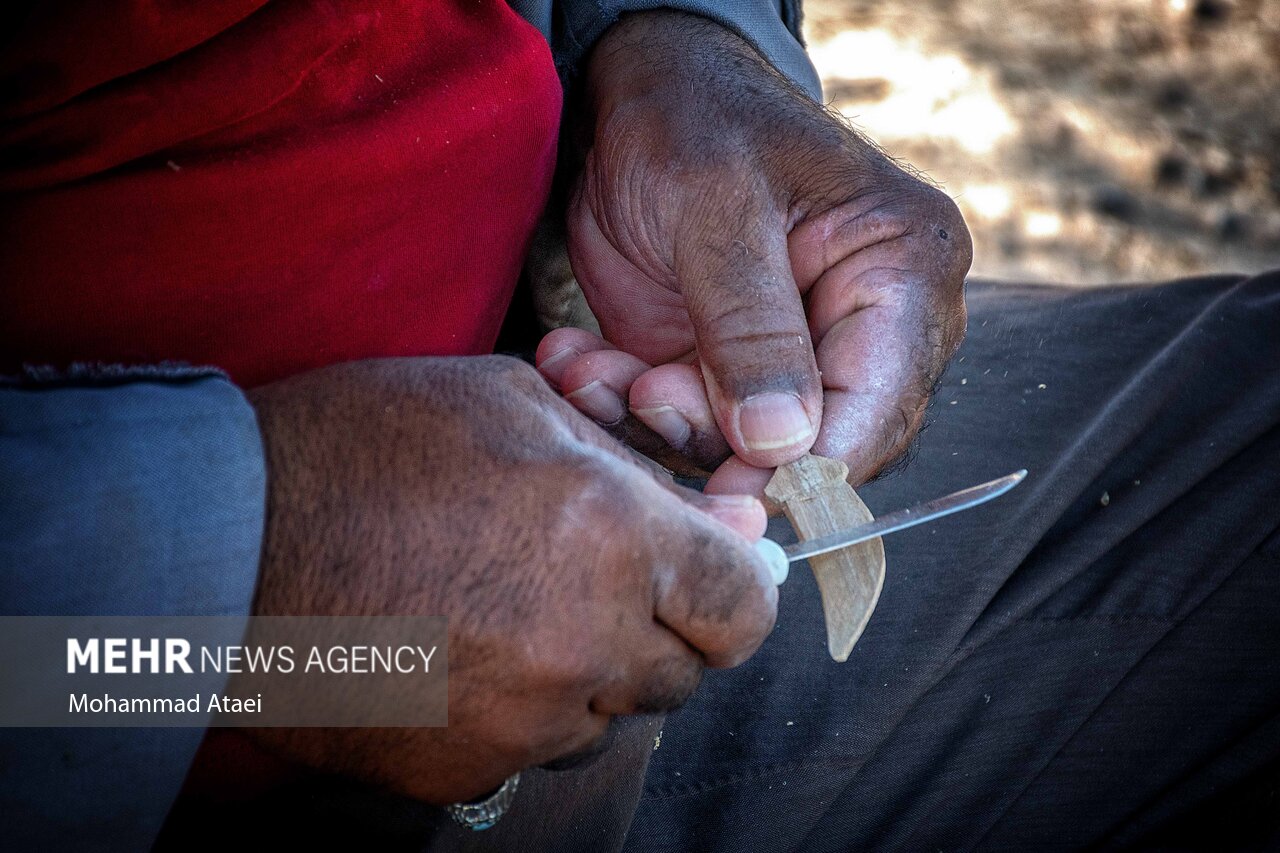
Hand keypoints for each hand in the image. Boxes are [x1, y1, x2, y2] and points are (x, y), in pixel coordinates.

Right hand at [242, 356, 776, 802]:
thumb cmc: (362, 450)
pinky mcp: (467, 769)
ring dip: (593, 670)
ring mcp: (526, 720)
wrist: (220, 545)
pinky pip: (537, 751)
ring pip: (612, 716)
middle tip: (596, 577)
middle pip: (686, 671)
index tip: (718, 576)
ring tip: (515, 608)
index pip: (745, 609)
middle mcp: (586, 642)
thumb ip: (631, 466)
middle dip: (662, 626)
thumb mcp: (510, 403)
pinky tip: (466, 652)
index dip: (738, 592)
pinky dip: (525, 711)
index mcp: (611, 537)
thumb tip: (718, 526)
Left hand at [537, 11, 970, 498]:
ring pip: (738, 448)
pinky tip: (580, 363)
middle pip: (815, 444)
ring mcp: (792, 353)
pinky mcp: (726, 369)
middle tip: (643, 392)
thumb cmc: (695, 118)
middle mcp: (863, 326)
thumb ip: (750, 327)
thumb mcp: (718, 207)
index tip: (729, 485)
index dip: (809, 467)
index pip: (881, 406)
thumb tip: (782, 446)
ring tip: (593, 369)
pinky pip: (684, 424)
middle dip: (716, 440)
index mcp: (902, 271)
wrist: (635, 96)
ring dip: (653, 422)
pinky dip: (625, 407)